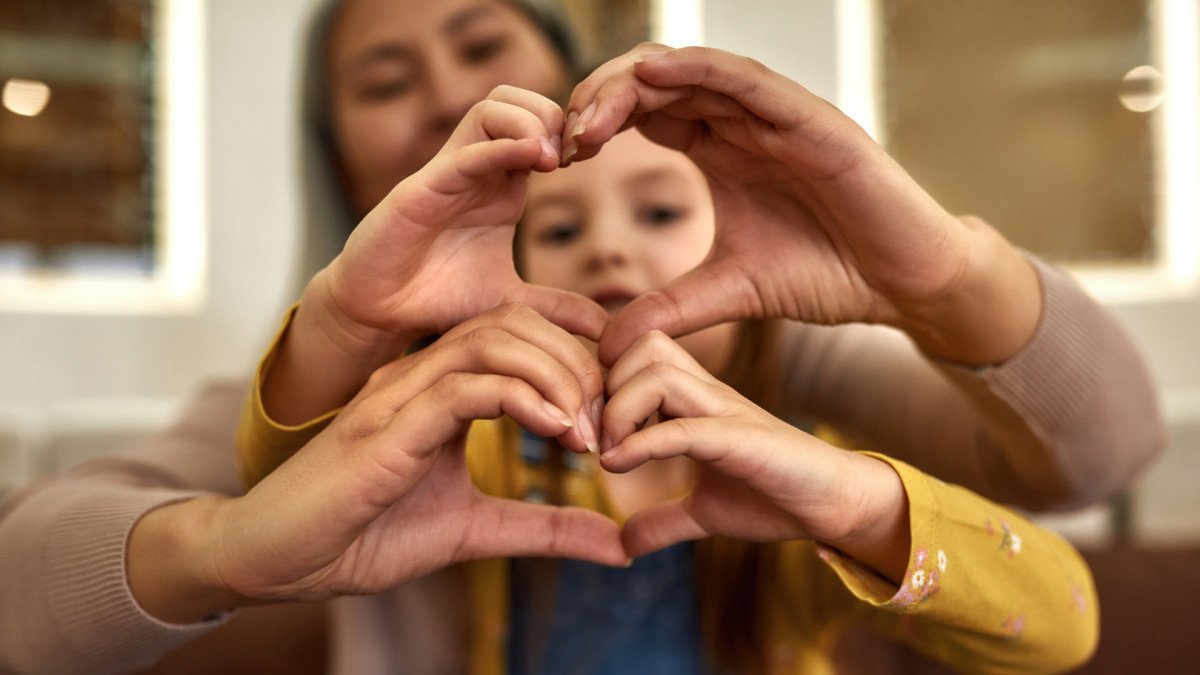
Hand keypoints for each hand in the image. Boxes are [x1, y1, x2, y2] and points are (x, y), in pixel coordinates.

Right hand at [131, 305, 620, 621]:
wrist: (274, 559)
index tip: (609, 421)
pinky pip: (465, 384)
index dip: (575, 367)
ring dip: (554, 377)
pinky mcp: (386, 424)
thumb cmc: (361, 536)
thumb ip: (541, 527)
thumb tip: (615, 545)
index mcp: (440, 390)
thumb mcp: (474, 531)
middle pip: (514, 325)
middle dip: (575, 365)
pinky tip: (554, 431)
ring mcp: (400, 393)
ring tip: (585, 431)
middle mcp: (420, 377)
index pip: (519, 339)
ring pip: (493, 339)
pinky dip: (521, 398)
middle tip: (607, 423)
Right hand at [264, 85, 608, 424]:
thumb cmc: (438, 299)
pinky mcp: (421, 191)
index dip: (570, 132)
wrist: (380, 315)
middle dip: (553, 115)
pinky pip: (463, 154)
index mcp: (501, 185)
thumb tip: (605, 328)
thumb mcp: (511, 301)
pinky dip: (498, 147)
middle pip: (517, 99)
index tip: (592, 162)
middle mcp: (477, 170)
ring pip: (491, 109)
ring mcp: (448, 174)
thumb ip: (556, 307)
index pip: (539, 123)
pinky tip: (532, 158)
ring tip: (552, 159)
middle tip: (573, 154)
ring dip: (529, 122)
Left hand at [563, 46, 1039, 366]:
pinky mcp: (813, 121)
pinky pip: (748, 81)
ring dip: (634, 84)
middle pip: (655, 86)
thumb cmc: (826, 276)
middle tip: (560, 137)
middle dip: (600, 101)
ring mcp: (777, 117)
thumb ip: (666, 310)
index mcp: (718, 150)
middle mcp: (742, 123)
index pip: (643, 114)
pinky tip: (652, 72)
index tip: (555, 159)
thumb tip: (605, 345)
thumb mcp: (726, 293)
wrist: (902, 287)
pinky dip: (700, 70)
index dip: (594, 125)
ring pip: (693, 74)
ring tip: (589, 109)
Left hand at [600, 331, 909, 582]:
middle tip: (593, 437)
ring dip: (619, 411)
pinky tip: (618, 466)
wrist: (833, 506)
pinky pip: (681, 428)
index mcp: (695, 398)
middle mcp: (707, 393)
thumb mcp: (703, 512)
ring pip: (656, 372)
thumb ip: (662, 520)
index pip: (634, 353)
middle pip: (640, 346)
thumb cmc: (774, 497)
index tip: (587, 432)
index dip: (600, 384)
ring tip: (609, 453)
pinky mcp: (741, 439)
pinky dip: (640, 445)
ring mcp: (725, 411)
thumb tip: (623, 544)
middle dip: (603, 387)